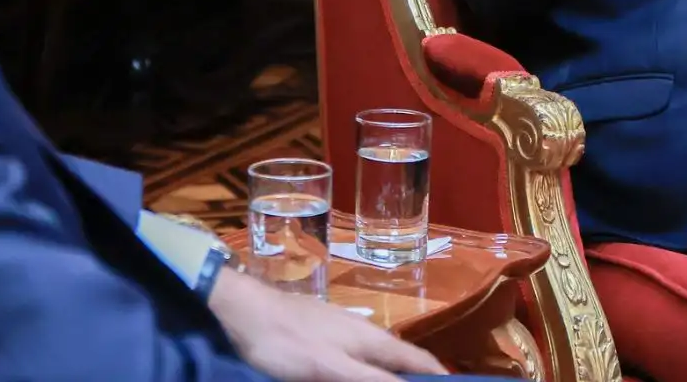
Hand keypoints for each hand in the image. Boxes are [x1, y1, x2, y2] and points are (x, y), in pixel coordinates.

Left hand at [209, 268, 446, 380]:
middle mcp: (365, 333)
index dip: (443, 381)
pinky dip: (368, 375)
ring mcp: (343, 332)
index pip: (423, 363)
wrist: (242, 311)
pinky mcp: (324, 336)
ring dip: (393, 380)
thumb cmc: (287, 342)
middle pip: (404, 364)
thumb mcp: (331, 369)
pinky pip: (358, 361)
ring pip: (380, 363)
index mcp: (374, 340)